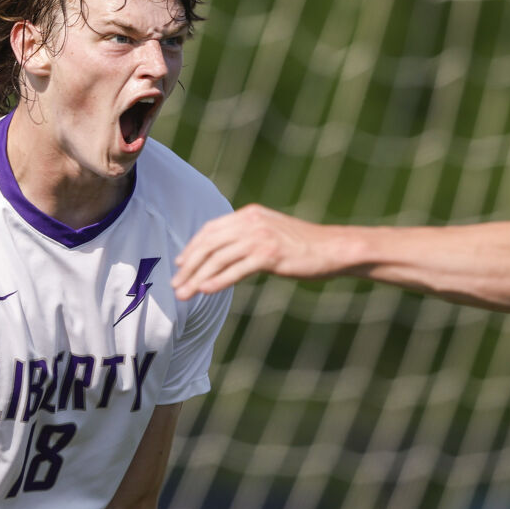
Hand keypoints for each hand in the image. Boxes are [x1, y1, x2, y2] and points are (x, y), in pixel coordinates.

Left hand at [172, 204, 335, 298]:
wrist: (333, 248)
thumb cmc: (304, 245)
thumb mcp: (272, 232)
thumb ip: (248, 236)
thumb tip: (224, 252)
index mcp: (249, 214)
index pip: (211, 229)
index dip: (192, 247)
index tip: (180, 264)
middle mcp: (251, 222)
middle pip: (209, 244)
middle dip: (189, 266)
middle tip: (175, 284)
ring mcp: (261, 237)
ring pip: (218, 259)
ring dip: (197, 278)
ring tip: (184, 294)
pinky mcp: (270, 255)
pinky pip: (237, 270)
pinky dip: (218, 280)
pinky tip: (206, 290)